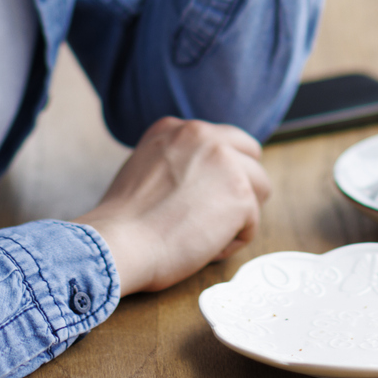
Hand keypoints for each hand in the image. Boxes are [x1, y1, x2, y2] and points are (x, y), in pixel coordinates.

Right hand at [73, 118, 270, 294]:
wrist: (118, 244)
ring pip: (259, 189)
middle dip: (241, 186)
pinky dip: (231, 242)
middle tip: (214, 216)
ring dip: (238, 215)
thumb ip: (178, 161)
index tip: (205, 196)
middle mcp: (205, 135)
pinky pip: (251, 224)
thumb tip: (204, 178)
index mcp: (178, 128)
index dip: (220, 173)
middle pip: (251, 156)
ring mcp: (226, 162)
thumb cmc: (125, 222)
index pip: (225, 141)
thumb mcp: (145, 167)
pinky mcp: (241, 195)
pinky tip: (202, 248)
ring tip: (203, 235)